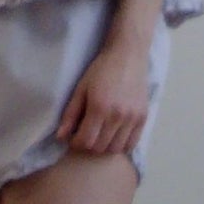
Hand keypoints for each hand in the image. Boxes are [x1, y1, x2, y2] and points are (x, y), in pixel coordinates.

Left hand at [55, 36, 150, 159]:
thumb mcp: (81, 89)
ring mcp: (133, 118)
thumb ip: (70, 114)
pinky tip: (114, 136)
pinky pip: (131, 144)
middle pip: (99, 147)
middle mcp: (118, 116)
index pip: (85, 141)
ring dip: (104, 147)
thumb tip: (60, 136)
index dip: (75, 143)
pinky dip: (120, 145)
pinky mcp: (143, 118)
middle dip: (88, 145)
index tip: (73, 136)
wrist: (128, 55)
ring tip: (99, 135)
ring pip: (115, 149)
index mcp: (99, 108)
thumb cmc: (101, 69)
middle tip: (85, 134)